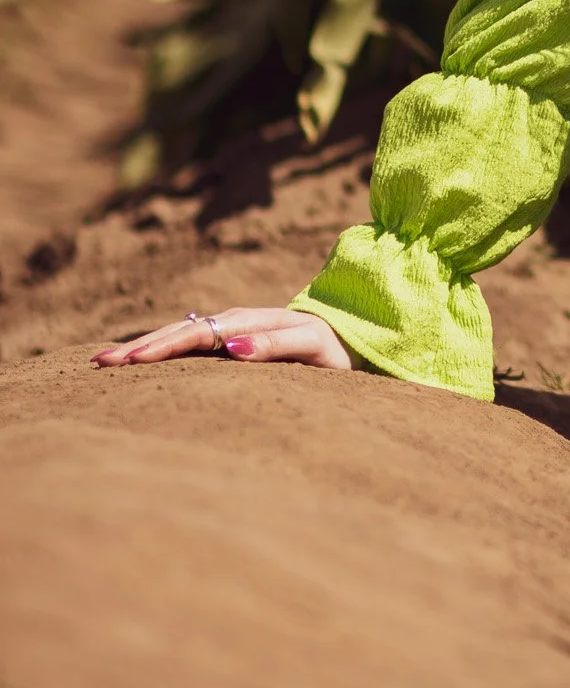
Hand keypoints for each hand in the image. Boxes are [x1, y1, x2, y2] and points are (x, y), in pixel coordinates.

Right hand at [92, 307, 353, 371]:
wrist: (352, 339)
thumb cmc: (334, 351)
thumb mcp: (311, 347)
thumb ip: (277, 346)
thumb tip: (232, 347)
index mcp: (252, 323)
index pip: (199, 334)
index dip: (164, 347)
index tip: (131, 362)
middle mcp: (236, 323)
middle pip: (181, 332)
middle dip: (141, 347)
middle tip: (99, 363)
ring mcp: (232, 330)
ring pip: (181, 335)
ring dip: (145, 347)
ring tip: (106, 361)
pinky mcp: (232, 339)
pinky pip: (191, 343)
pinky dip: (162, 349)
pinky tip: (139, 361)